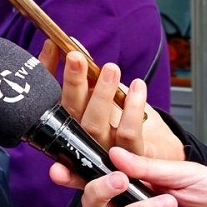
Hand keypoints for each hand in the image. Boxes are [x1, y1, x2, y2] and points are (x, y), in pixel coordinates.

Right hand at [38, 45, 184, 191]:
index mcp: (69, 126)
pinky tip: (137, 87)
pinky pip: (128, 134)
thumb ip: (83, 74)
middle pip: (70, 113)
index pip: (53, 97)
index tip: (52, 47)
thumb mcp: (102, 95)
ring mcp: (103, 155)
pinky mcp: (130, 162)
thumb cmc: (126, 124)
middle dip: (72, 83)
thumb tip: (65, 44)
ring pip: (95, 126)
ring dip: (102, 95)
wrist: (159, 158)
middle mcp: (81, 143)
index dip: (47, 73)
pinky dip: (132, 108)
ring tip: (111, 69)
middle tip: (76, 57)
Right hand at [78, 147, 206, 206]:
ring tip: (170, 204)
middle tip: (119, 181)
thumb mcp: (186, 170)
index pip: (101, 179)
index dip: (76, 176)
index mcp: (142, 182)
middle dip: (100, 191)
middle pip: (97, 205)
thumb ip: (148, 165)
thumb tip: (114, 155)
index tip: (61, 170)